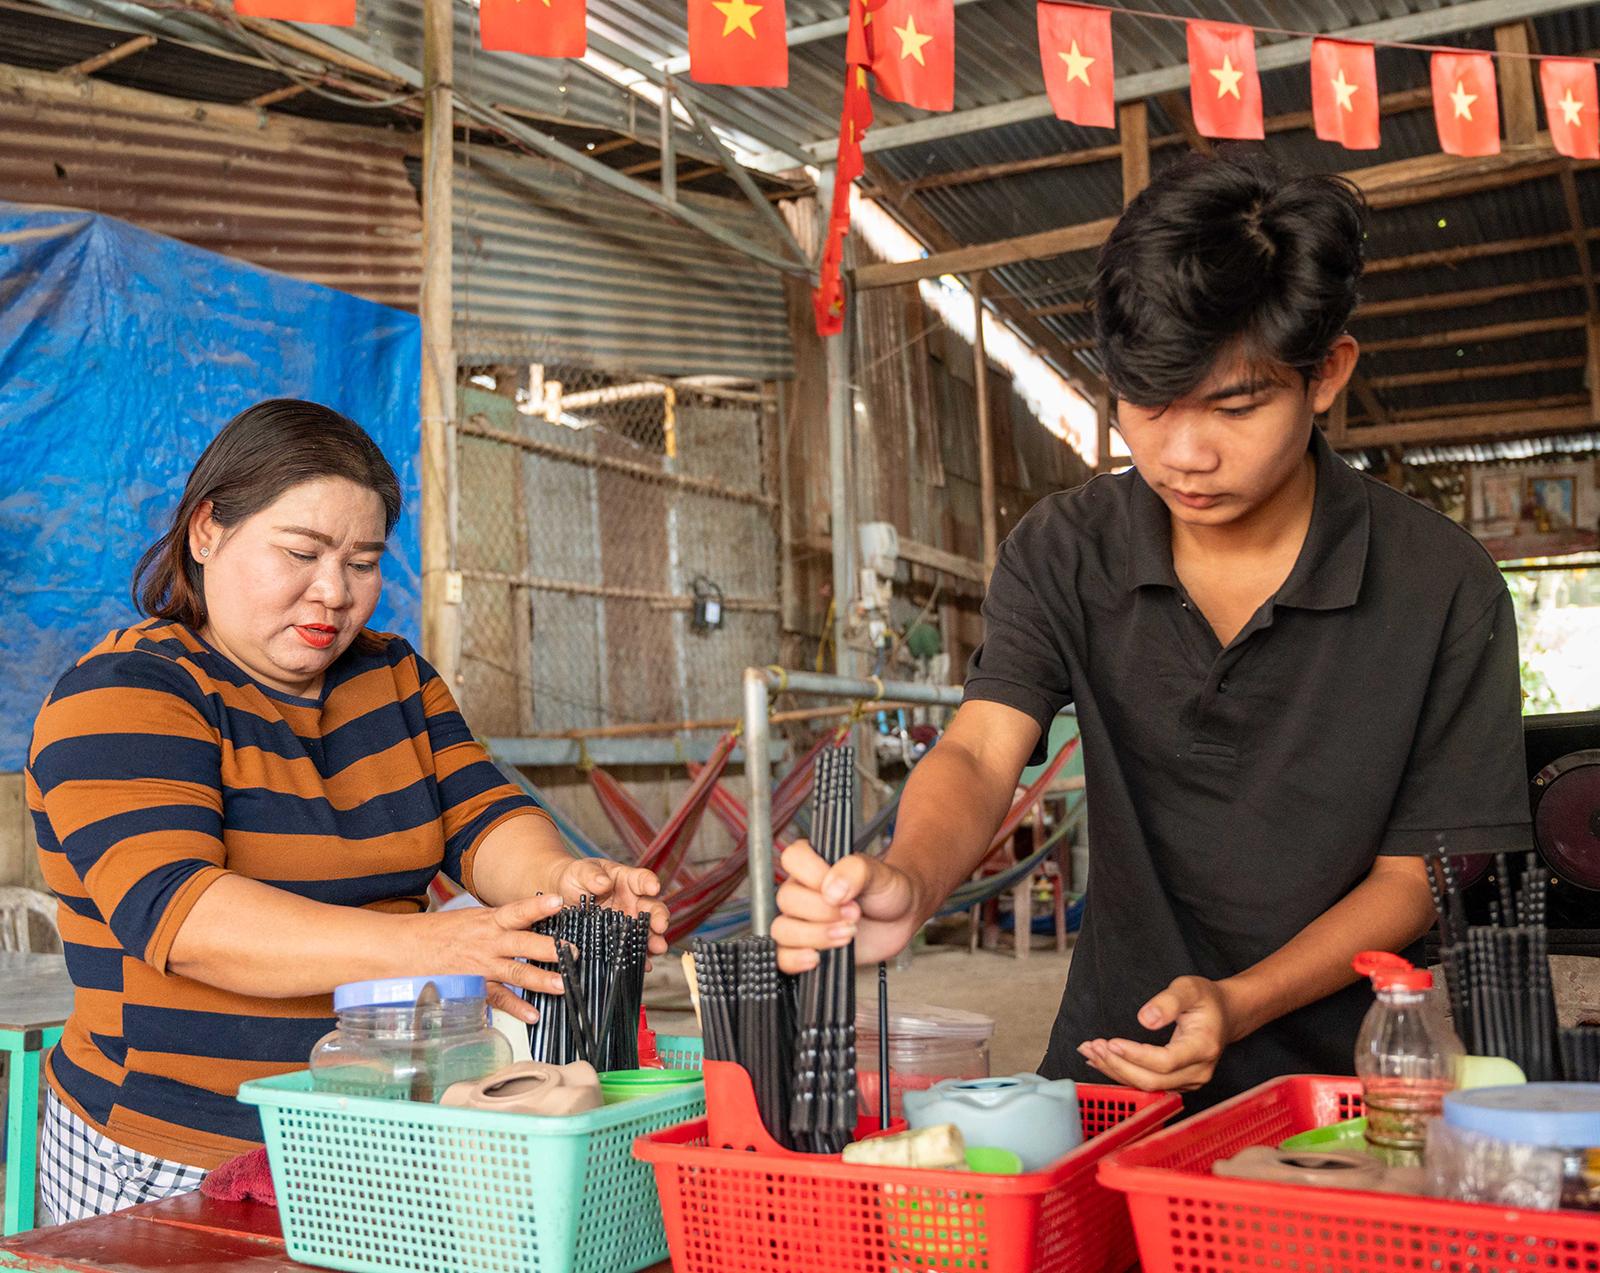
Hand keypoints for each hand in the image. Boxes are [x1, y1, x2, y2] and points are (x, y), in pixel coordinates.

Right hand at [419, 893, 570, 1024]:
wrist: (404, 949)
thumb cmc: (441, 932)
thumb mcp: (474, 918)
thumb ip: (503, 921)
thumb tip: (534, 918)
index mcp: (489, 921)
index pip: (517, 911)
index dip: (538, 906)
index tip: (558, 902)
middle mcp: (488, 943)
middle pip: (524, 944)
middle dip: (551, 949)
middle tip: (575, 952)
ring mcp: (482, 967)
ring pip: (516, 973)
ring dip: (541, 980)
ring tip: (563, 986)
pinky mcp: (474, 987)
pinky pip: (498, 998)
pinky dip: (516, 1008)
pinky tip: (533, 1014)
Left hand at [551, 857, 669, 960]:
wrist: (562, 897)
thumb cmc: (575, 878)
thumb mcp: (580, 872)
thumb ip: (591, 875)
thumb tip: (604, 882)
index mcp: (627, 881)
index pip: (642, 879)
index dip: (649, 883)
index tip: (653, 888)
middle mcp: (633, 902)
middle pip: (652, 908)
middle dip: (659, 917)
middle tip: (660, 926)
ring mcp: (628, 923)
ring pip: (646, 932)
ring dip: (654, 940)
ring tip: (658, 948)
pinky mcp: (619, 940)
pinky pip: (632, 950)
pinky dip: (639, 959)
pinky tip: (643, 965)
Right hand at [770, 840, 920, 973]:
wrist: (901, 917)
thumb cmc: (886, 889)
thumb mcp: (878, 873)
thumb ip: (854, 872)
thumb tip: (830, 889)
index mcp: (813, 864)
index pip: (793, 858)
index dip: (812, 874)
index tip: (838, 888)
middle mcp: (802, 890)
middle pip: (787, 899)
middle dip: (823, 911)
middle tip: (854, 914)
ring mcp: (801, 920)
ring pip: (783, 929)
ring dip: (815, 935)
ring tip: (847, 935)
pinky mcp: (806, 947)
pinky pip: (782, 957)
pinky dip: (794, 960)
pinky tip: (816, 958)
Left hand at [1077, 975, 1234, 1091]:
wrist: (1225, 1015)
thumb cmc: (1206, 1000)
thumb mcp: (1189, 988)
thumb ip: (1168, 1002)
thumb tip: (1145, 1019)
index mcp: (1203, 1047)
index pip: (1165, 1061)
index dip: (1135, 1055)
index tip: (1110, 1041)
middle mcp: (1198, 1071)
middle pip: (1153, 1081)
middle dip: (1118, 1065)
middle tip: (1092, 1046)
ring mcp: (1189, 1081)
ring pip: (1148, 1087)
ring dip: (1115, 1070)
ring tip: (1089, 1051)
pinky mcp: (1179, 1083)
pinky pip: (1148, 1085)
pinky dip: (1123, 1074)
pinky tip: (1102, 1062)